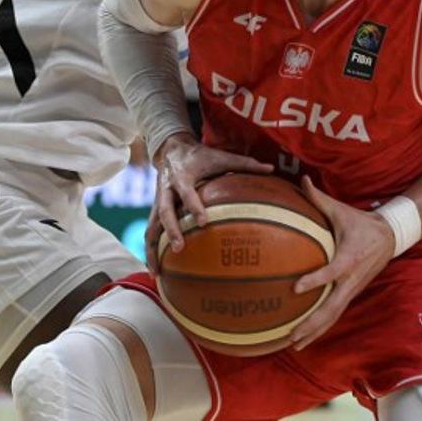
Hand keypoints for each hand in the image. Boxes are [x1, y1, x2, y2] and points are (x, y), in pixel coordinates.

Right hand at [147, 133, 273, 270]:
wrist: (172, 149)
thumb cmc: (201, 156)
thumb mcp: (221, 156)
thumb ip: (245, 163)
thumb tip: (271, 168)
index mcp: (182, 176)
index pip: (187, 192)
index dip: (193, 206)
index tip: (204, 222)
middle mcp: (166, 190)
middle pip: (164, 211)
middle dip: (171, 230)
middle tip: (180, 248)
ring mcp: (158, 201)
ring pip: (151, 226)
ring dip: (153, 249)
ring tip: (158, 272)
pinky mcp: (154, 211)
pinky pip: (150, 233)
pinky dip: (150, 252)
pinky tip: (156, 272)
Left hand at [288, 177, 395, 350]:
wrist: (390, 236)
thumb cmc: (360, 222)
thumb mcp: (341, 210)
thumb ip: (318, 198)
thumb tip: (300, 179)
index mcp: (348, 258)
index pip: (330, 272)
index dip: (314, 279)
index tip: (296, 287)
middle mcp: (350, 279)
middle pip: (331, 306)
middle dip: (311, 323)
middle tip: (290, 334)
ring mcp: (352, 289)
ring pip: (333, 316)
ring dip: (314, 331)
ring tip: (293, 344)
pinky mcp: (351, 294)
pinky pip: (335, 313)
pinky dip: (321, 327)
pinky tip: (305, 338)